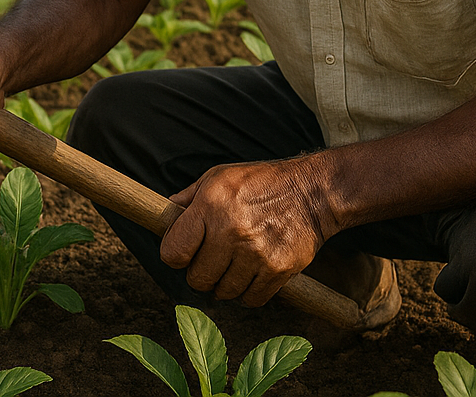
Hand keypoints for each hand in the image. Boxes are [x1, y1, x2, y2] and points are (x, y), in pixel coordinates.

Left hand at [159, 159, 327, 305]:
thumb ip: (189, 198)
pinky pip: (251, 299)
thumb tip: (163, 215)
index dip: (175, 257)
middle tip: (212, 261)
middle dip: (201, 274)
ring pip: (224, 293)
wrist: (312, 192)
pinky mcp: (278, 269)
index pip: (173, 252)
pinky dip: (248, 293)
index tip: (185, 254)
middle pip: (197, 279)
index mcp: (210, 204)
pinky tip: (252, 274)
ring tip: (234, 266)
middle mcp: (230, 229)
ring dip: (225, 285)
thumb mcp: (220, 177)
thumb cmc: (261, 182)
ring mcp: (255, 252)